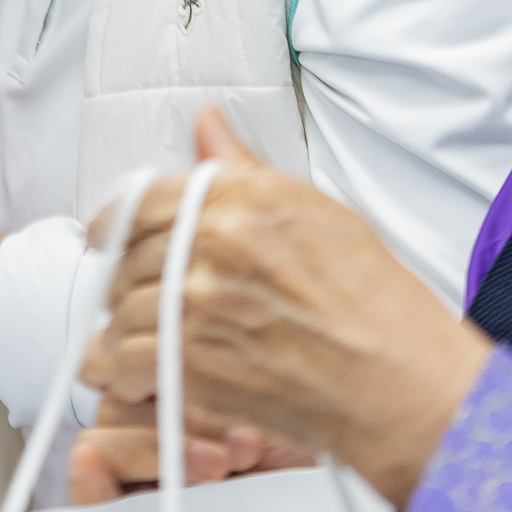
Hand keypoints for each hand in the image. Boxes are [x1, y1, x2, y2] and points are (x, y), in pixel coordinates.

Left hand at [78, 110, 490, 507]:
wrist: (402, 385)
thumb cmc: (376, 306)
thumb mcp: (316, 213)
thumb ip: (244, 171)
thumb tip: (208, 126)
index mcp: (241, 198)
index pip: (142, 197)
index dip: (117, 220)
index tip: (109, 235)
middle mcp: (213, 243)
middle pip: (126, 254)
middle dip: (128, 277)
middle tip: (142, 295)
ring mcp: (198, 304)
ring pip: (121, 309)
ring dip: (128, 327)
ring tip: (152, 338)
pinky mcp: (193, 362)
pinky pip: (129, 360)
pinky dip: (133, 373)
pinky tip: (152, 374)